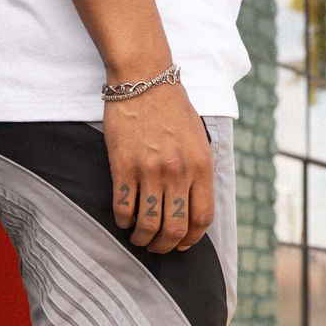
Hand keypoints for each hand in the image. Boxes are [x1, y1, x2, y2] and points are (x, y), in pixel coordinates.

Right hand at [102, 80, 214, 254]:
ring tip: (139, 237)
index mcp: (201, 166)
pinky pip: (123, 208)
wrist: (143, 78)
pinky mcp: (123, 166)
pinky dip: (123, 221)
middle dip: (166, 246)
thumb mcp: (198, 139)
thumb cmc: (172, 108)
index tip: (182, 244)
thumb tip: (193, 207)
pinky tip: (124, 220)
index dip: (192, 239)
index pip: (202, 218)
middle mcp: (178, 172)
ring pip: (148, 224)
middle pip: (175, 228)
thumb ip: (199, 172)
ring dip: (143, 239)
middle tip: (157, 247)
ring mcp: (150, 170)